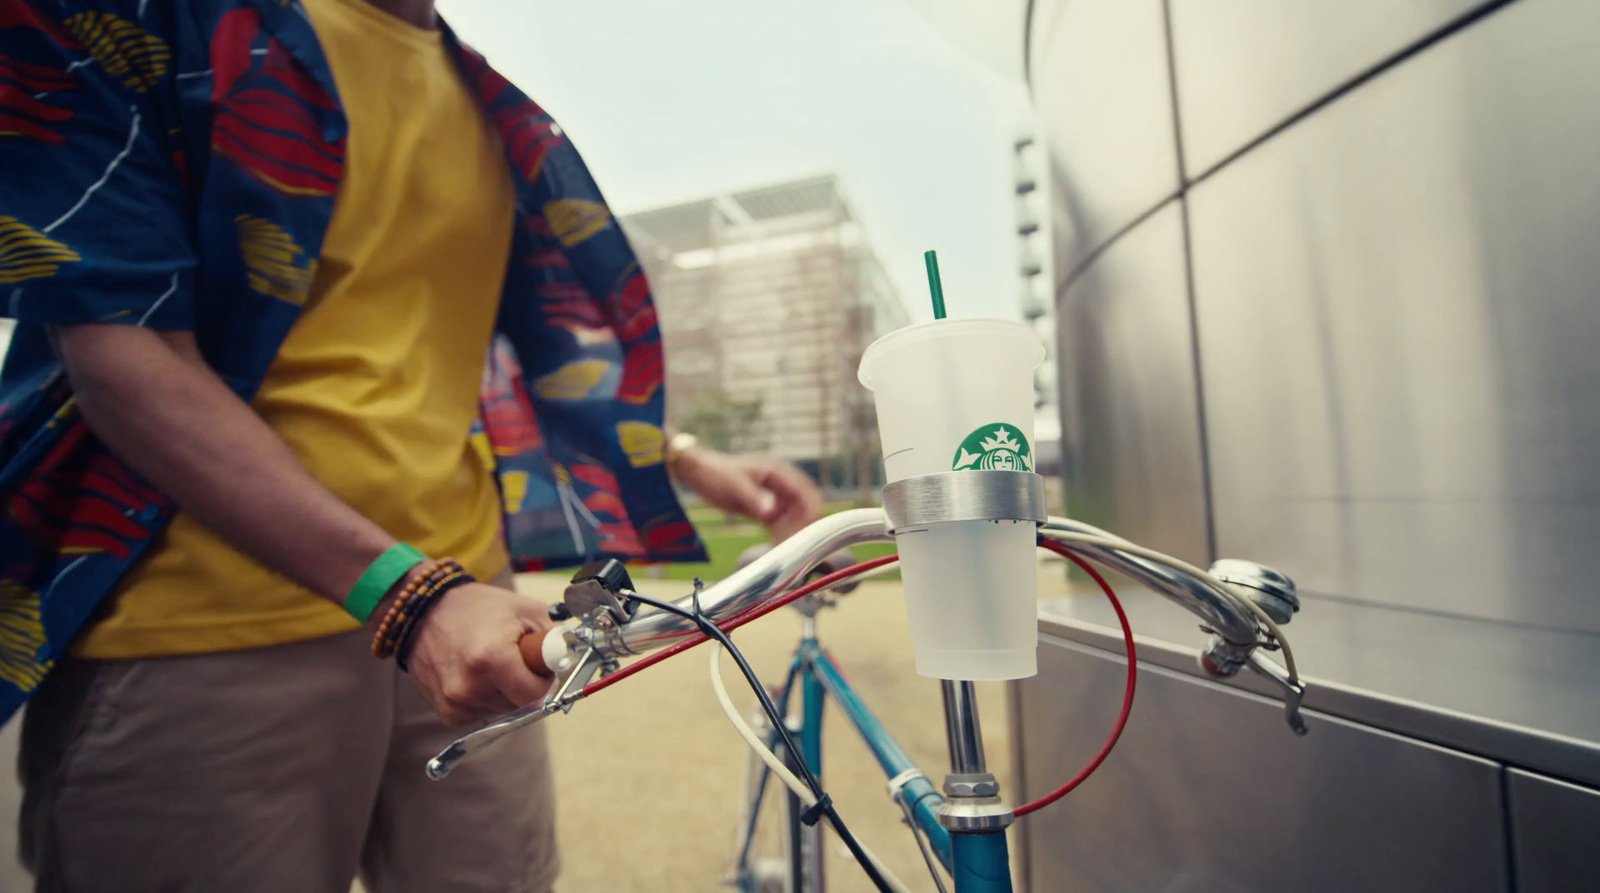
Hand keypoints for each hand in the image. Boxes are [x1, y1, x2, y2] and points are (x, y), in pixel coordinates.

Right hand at [403, 582, 556, 726]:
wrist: (425, 613)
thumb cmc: (477, 608)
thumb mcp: (525, 610)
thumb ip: (555, 637)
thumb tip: (571, 660)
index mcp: (491, 659)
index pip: (536, 694)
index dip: (542, 679)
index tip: (535, 664)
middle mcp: (470, 687)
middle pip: (521, 704)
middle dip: (524, 683)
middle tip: (511, 657)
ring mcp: (456, 703)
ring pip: (504, 711)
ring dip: (505, 692)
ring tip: (489, 662)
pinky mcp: (448, 713)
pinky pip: (484, 714)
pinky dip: (487, 698)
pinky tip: (475, 675)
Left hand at [674, 446, 823, 542]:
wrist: (698, 473)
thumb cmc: (716, 474)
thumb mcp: (734, 486)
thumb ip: (753, 497)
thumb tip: (771, 511)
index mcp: (778, 473)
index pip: (805, 491)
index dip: (810, 510)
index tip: (807, 531)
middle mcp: (780, 485)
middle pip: (804, 507)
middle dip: (803, 526)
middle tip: (795, 548)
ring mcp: (774, 497)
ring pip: (793, 518)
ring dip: (792, 534)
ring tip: (785, 553)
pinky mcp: (765, 508)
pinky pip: (780, 524)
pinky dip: (780, 536)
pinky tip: (776, 550)